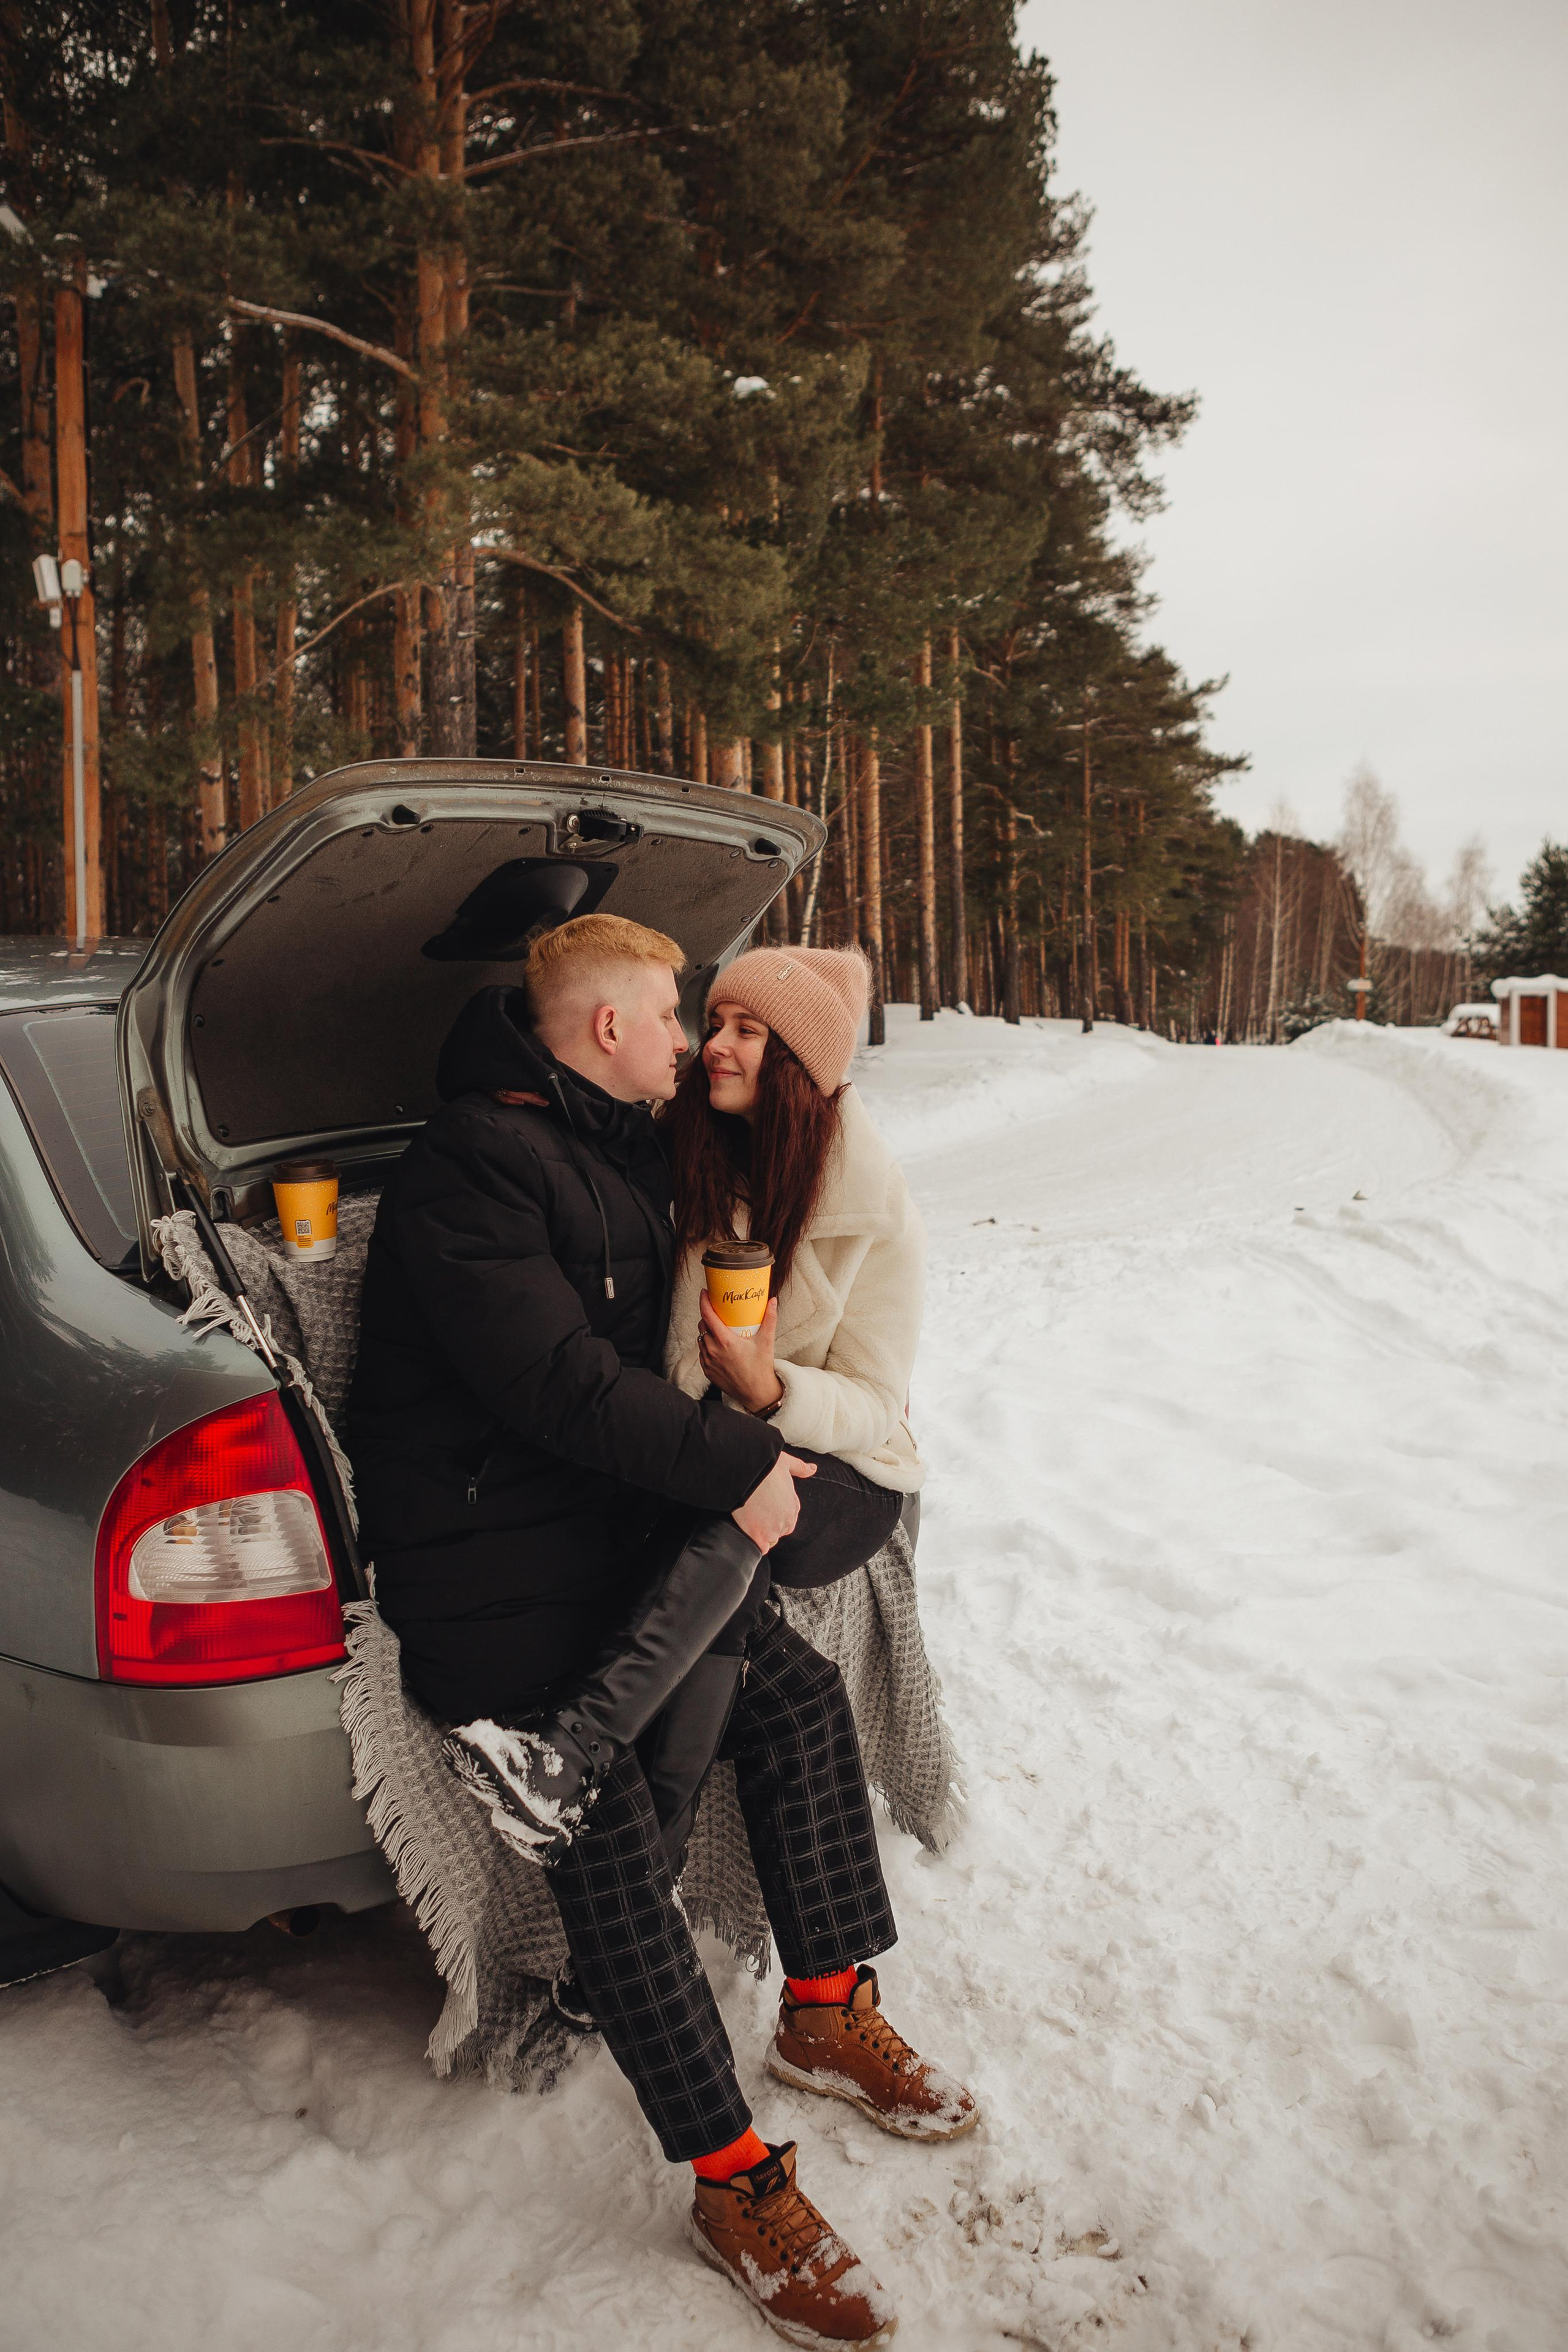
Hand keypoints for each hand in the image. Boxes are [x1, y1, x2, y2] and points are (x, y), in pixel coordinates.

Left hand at [699, 1292, 784, 1414]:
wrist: (757, 1393)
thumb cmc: (761, 1368)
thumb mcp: (766, 1341)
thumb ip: (769, 1319)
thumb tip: (772, 1301)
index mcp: (725, 1341)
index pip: (707, 1316)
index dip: (703, 1301)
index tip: (704, 1293)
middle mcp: (713, 1350)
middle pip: (702, 1326)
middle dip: (707, 1317)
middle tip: (717, 1313)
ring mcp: (708, 1361)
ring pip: (700, 1339)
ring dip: (706, 1332)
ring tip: (717, 1329)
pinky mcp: (707, 1371)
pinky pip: (702, 1353)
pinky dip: (707, 1346)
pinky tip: (717, 1346)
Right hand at [732, 1450, 816, 1552]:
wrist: (747, 1470)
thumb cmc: (765, 1465)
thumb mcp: (786, 1462)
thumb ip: (800, 1468)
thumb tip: (813, 1468)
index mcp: (793, 1505)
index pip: (788, 1519)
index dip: (775, 1515)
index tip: (764, 1508)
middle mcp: (787, 1518)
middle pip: (780, 1531)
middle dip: (769, 1526)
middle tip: (755, 1514)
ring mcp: (774, 1528)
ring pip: (770, 1539)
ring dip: (761, 1533)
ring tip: (749, 1519)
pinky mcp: (759, 1535)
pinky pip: (761, 1548)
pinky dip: (755, 1543)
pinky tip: (748, 1532)